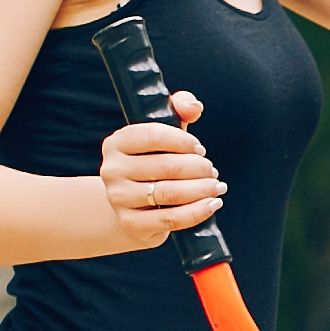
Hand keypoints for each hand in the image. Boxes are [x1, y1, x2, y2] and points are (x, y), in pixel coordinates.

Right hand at [97, 88, 221, 250]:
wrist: (132, 209)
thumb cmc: (153, 166)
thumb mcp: (163, 137)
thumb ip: (178, 110)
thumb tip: (192, 106)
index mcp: (117, 143)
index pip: (153, 135)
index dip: (183, 141)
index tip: (200, 148)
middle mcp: (112, 170)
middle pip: (166, 166)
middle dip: (199, 168)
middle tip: (212, 171)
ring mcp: (119, 198)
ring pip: (170, 193)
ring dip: (202, 189)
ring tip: (217, 187)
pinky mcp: (131, 223)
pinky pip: (171, 218)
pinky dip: (198, 211)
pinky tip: (213, 204)